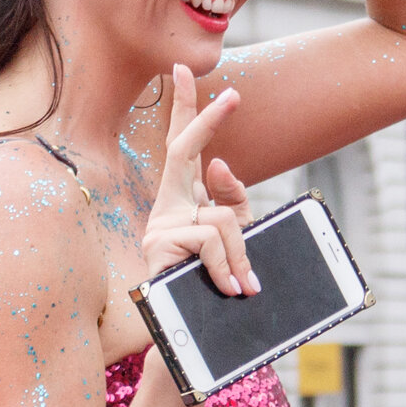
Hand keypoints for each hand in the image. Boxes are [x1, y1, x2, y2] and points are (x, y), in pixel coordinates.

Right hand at [140, 65, 257, 296]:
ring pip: (220, 217)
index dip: (185, 108)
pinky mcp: (158, 247)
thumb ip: (231, 200)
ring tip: (246, 285)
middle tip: (233, 94)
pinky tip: (232, 289)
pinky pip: (210, 240)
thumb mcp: (235, 237)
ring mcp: (158, 225)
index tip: (185, 69)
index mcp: (183, 199)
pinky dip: (227, 266)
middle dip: (208, 118)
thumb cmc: (214, 283)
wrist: (189, 337)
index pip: (182, 144)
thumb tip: (219, 162)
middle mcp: (166, 206)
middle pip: (182, 148)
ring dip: (241, 254)